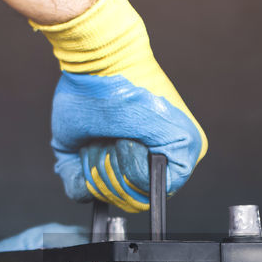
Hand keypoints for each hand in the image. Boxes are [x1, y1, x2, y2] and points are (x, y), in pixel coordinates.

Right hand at [34, 0, 205, 212]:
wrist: (98, 61)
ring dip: (114, 169)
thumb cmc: (85, 91)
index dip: (103, 185)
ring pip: (141, 194)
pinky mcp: (187, 147)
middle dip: (105, 177)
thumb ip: (76, 176)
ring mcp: (181, 152)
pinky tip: (126, 139)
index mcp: (146, 151)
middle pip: (133, 200)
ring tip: (115, 135)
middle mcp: (167, 154)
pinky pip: (153, 184)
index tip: (97, 154)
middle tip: (105, 142)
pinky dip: (130, 166)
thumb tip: (85, 193)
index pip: (128, 195)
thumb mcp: (74, 141)